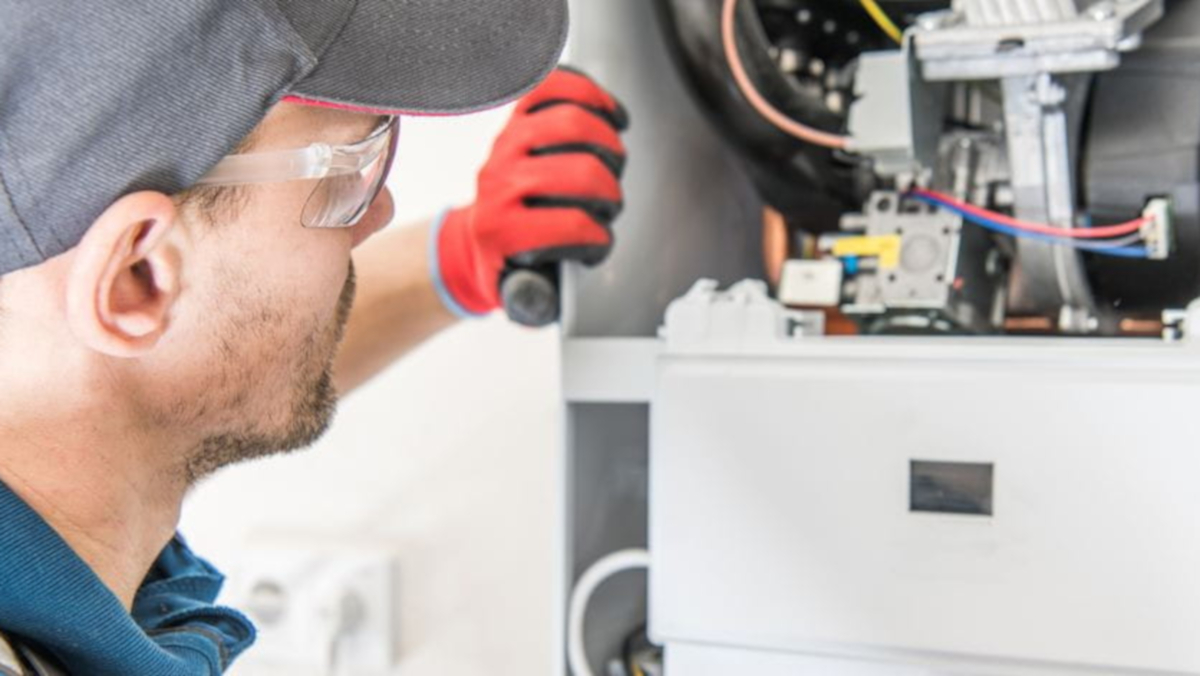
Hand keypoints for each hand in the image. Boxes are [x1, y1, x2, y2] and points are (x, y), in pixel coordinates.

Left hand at [431, 67, 628, 316]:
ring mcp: (506, 145)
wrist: (476, 239)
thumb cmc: (508, 264)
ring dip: (609, 146)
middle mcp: (498, 182)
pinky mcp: (515, 118)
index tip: (597, 244)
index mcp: (499, 231)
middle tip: (608, 205)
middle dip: (609, 193)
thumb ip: (537, 301)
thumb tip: (546, 295)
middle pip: (581, 172)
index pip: (572, 225)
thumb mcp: (520, 295)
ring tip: (611, 165)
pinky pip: (555, 87)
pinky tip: (609, 116)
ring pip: (573, 123)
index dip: (598, 239)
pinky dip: (590, 95)